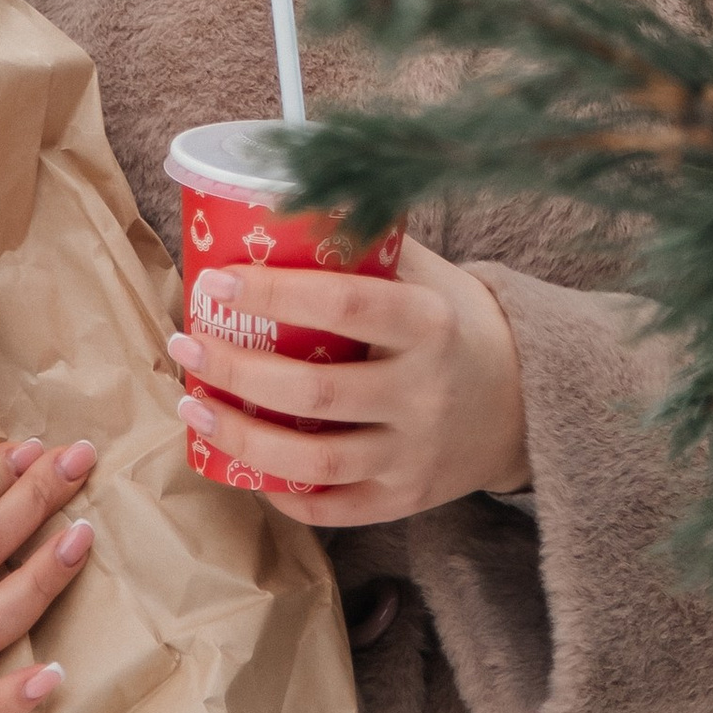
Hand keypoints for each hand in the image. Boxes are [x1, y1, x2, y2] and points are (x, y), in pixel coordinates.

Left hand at [165, 237, 527, 526]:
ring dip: (241, 437)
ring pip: (314, 462)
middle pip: (315, 391)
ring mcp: (414, 454)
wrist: (526, 401)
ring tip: (194, 408)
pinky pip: (332, 510)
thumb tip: (285, 202)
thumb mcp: (427, 274)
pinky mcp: (406, 501)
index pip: (344, 306)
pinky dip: (280, 493)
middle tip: (187, 345)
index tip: (217, 284)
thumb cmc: (457, 322)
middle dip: (237, 370)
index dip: (274, 295)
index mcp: (430, 324)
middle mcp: (424, 393)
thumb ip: (366, 243)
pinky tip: (240, 465)